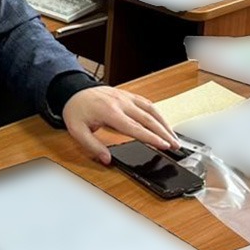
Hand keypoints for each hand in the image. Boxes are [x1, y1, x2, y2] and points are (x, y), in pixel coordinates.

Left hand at [62, 85, 180, 164]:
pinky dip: (157, 113)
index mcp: (110, 113)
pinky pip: (146, 103)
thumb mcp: (77, 131)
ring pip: (151, 109)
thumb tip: (107, 160)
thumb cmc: (76, 110)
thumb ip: (92, 146)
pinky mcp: (127, 95)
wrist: (73, 90)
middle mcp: (121, 103)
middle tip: (175, 146)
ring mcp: (126, 97)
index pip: (135, 128)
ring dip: (164, 123)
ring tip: (174, 137)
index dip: (151, 137)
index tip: (164, 145)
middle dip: (164, 133)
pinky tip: (162, 122)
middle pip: (148, 119)